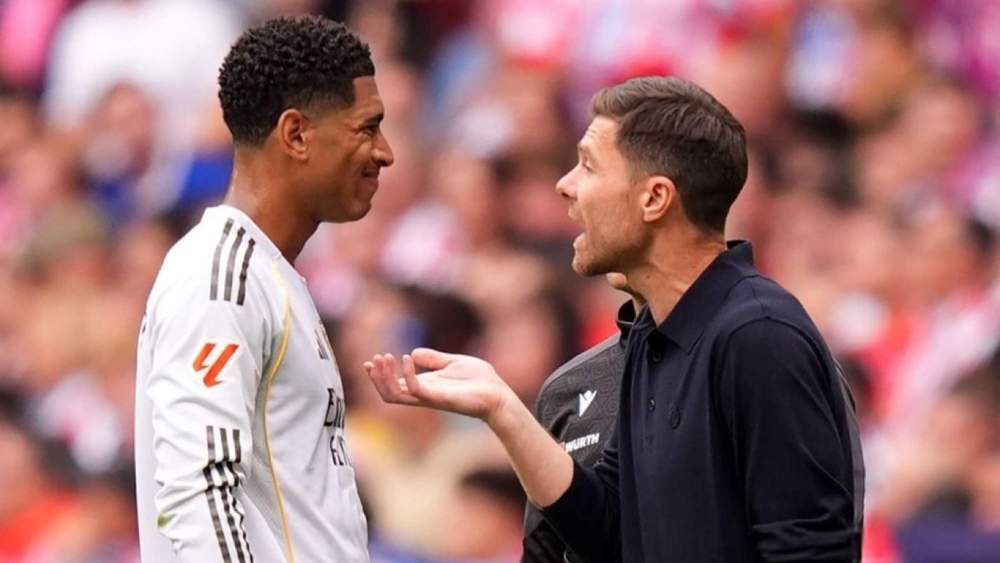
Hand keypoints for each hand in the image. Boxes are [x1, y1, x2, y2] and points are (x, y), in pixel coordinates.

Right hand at [364, 348, 512, 422]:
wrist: (498, 393)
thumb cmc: (479, 380)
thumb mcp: (453, 362)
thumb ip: (433, 359)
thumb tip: (413, 352)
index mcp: (425, 387)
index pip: (395, 386)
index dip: (380, 375)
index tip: (371, 360)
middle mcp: (424, 396)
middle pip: (390, 393)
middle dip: (378, 377)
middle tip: (375, 359)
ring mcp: (430, 398)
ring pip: (396, 396)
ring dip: (385, 378)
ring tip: (384, 358)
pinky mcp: (439, 398)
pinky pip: (415, 390)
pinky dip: (407, 374)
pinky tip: (407, 357)